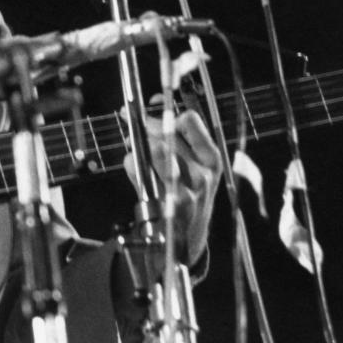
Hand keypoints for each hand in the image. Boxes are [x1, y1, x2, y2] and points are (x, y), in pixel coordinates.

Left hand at [124, 110, 221, 263]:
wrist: (185, 239)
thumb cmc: (187, 195)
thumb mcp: (194, 167)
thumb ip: (177, 138)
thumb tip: (154, 104)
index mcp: (211, 159)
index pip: (190, 121)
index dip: (167, 111)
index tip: (154, 108)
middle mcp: (202, 174)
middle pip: (167, 133)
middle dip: (145, 125)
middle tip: (131, 121)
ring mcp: (185, 190)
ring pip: (155, 149)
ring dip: (138, 143)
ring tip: (133, 144)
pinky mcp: (166, 204)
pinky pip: (140, 171)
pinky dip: (131, 163)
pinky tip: (133, 165)